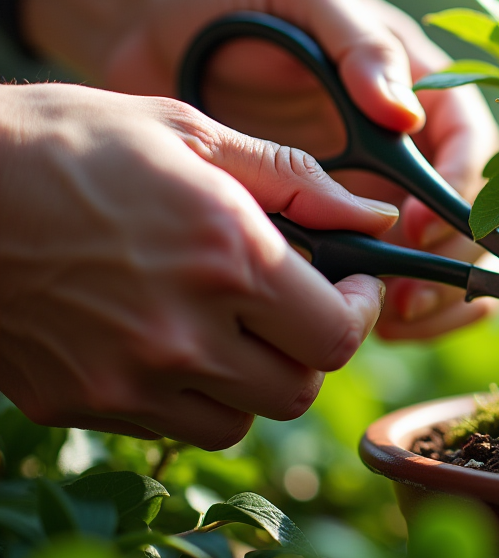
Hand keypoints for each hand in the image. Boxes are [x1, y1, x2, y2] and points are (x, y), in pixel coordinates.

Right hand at [0, 83, 394, 447]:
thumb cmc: (65, 140)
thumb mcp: (187, 132)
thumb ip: (294, 178)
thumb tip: (374, 216)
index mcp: (224, 256)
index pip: (336, 336)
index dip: (356, 312)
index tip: (349, 284)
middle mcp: (182, 331)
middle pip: (297, 389)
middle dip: (310, 347)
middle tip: (294, 305)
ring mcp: (126, 378)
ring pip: (240, 419)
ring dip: (254, 379)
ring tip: (229, 323)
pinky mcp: (80, 403)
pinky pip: (170, 425)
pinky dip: (190, 394)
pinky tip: (168, 338)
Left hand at [101, 0, 498, 339]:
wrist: (164, 39)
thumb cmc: (241, 9)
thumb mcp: (306, 1)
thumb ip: (359, 46)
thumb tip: (405, 116)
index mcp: (424, 89)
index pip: (474, 149)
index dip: (461, 195)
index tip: (416, 230)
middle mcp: (417, 149)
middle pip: (480, 216)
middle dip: (456, 262)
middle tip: (407, 296)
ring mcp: (386, 194)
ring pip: (452, 260)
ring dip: (440, 298)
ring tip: (394, 320)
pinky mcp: (347, 231)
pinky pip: (399, 282)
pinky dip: (404, 313)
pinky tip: (380, 327)